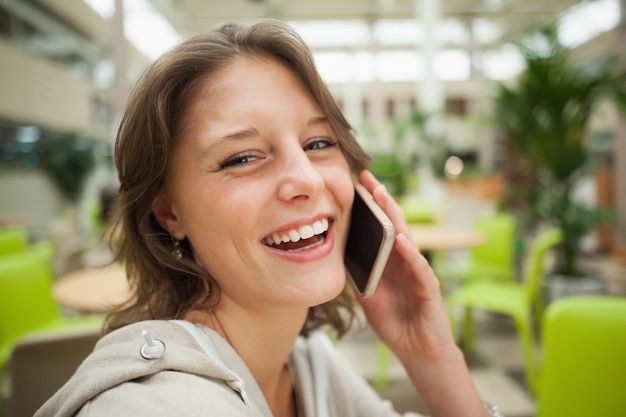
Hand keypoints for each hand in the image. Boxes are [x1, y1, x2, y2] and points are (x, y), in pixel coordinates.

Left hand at [356, 170, 456, 362]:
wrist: (417, 350)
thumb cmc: (394, 322)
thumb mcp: (368, 297)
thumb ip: (359, 276)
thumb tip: (336, 257)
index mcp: (391, 260)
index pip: (381, 227)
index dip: (369, 207)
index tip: (353, 186)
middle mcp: (405, 260)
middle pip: (394, 224)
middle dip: (380, 200)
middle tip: (366, 177)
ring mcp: (418, 271)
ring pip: (407, 237)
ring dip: (395, 216)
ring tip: (382, 195)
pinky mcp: (429, 287)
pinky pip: (420, 267)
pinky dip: (411, 254)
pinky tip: (402, 241)